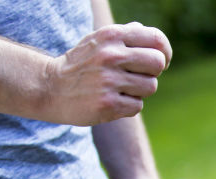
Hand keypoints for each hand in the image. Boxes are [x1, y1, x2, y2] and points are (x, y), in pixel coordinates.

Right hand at [43, 22, 171, 125]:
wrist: (50, 88)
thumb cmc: (81, 64)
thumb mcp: (98, 41)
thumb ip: (125, 37)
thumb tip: (151, 37)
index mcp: (111, 36)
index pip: (156, 39)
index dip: (164, 52)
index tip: (160, 61)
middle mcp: (111, 55)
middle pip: (157, 63)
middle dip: (152, 72)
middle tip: (138, 77)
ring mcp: (109, 81)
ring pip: (150, 87)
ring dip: (139, 91)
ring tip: (120, 89)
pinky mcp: (108, 104)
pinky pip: (137, 106)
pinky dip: (128, 106)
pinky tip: (112, 101)